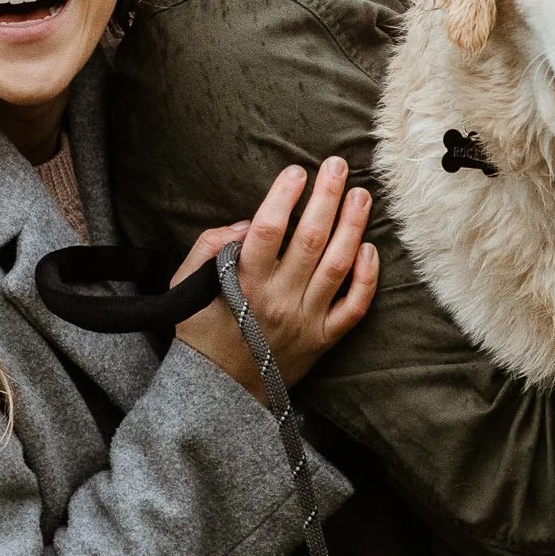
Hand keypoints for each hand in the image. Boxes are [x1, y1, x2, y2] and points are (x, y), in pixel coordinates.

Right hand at [174, 159, 378, 400]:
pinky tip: (369, 248)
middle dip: (327, 197)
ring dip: (352, 226)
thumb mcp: (185, 284)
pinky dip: (366, 278)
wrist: (217, 390)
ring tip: (361, 196)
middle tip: (339, 165)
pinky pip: (354, 307)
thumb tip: (247, 223)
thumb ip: (209, 247)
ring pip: (338, 266)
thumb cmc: (200, 329)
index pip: (269, 229)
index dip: (284, 196)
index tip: (297, 171)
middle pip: (312, 238)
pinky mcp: (323, 339)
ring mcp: (305, 319)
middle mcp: (278, 298)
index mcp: (244, 282)